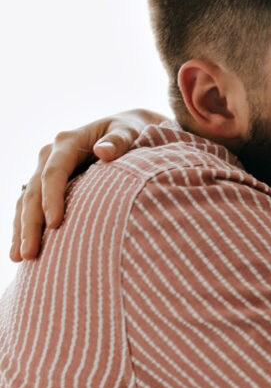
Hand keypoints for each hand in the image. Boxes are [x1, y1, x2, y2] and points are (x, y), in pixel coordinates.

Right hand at [10, 109, 163, 261]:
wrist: (129, 129)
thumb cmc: (133, 131)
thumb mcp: (130, 131)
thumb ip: (120, 141)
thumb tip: (103, 152)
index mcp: (68, 142)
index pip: (54, 172)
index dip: (52, 197)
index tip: (55, 224)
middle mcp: (51, 155)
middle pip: (34, 191)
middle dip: (30, 223)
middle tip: (30, 253)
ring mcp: (47, 170)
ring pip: (27, 201)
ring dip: (22, 229)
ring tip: (19, 258)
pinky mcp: (49, 185)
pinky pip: (32, 206)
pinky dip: (27, 227)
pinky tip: (23, 251)